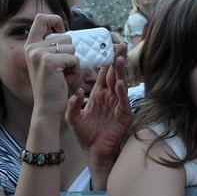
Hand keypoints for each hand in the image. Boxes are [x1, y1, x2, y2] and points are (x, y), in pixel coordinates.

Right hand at [24, 14, 80, 118]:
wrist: (46, 109)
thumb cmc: (52, 87)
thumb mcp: (49, 63)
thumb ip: (54, 47)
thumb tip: (69, 33)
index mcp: (30, 46)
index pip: (41, 18)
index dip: (55, 20)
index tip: (62, 30)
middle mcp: (32, 47)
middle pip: (66, 37)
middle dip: (70, 54)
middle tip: (62, 71)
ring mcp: (40, 53)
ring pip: (72, 48)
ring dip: (73, 64)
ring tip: (63, 76)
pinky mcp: (50, 62)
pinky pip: (74, 59)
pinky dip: (75, 71)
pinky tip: (65, 80)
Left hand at [66, 43, 130, 178]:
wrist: (93, 151)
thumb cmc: (84, 134)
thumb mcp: (73, 118)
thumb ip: (73, 105)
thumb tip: (77, 91)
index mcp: (98, 94)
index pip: (103, 74)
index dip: (106, 60)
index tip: (108, 46)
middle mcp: (110, 97)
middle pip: (114, 74)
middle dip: (117, 60)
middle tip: (120, 44)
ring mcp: (118, 105)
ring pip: (121, 84)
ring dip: (121, 72)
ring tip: (120, 59)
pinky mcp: (123, 116)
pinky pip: (123, 102)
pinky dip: (122, 93)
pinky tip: (121, 84)